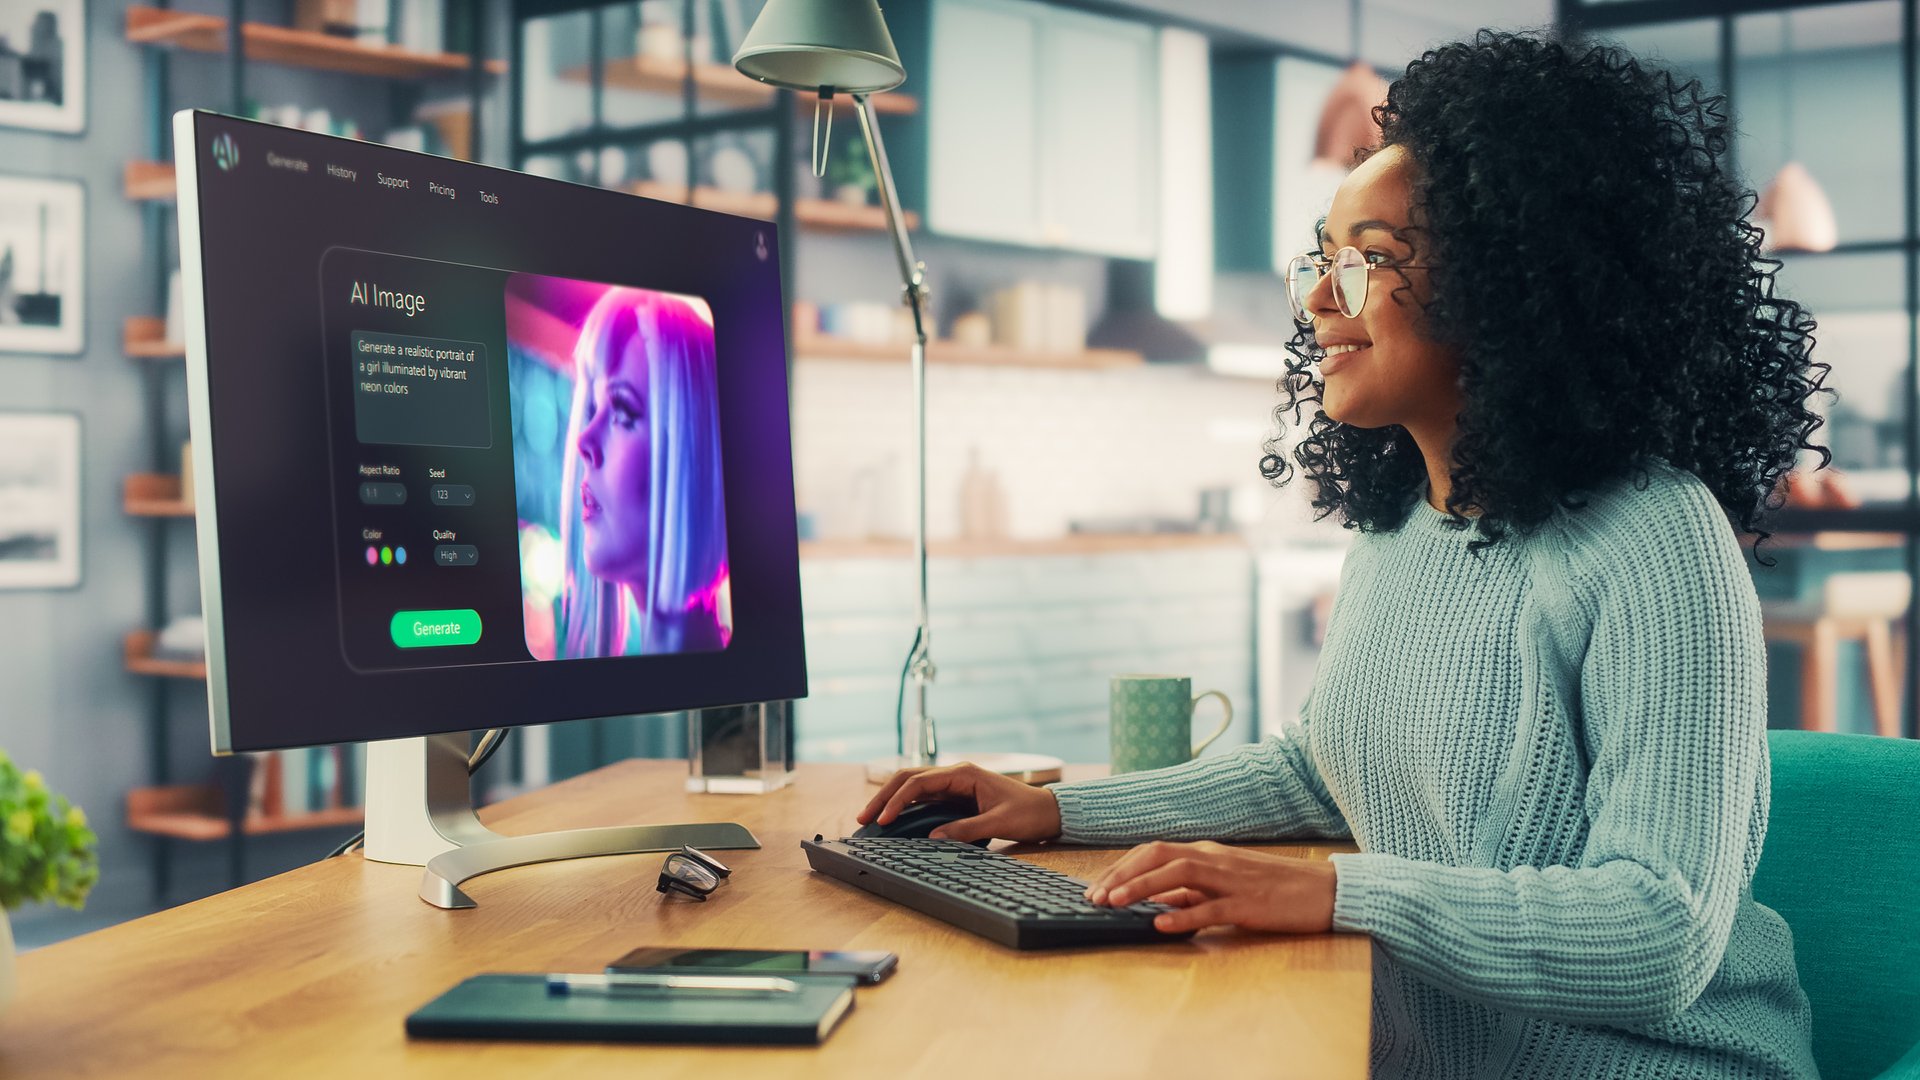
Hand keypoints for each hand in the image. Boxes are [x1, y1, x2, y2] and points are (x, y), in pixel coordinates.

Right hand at [857, 762, 1063, 843]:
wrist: (1048, 811)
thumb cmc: (1027, 812)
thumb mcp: (998, 823)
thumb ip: (966, 830)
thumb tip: (933, 838)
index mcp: (964, 773)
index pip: (920, 781)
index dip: (897, 799)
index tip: (883, 818)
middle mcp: (955, 774)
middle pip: (909, 779)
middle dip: (884, 796)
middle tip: (863, 817)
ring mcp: (954, 785)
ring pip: (913, 787)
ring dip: (891, 800)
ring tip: (870, 818)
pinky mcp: (955, 796)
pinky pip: (924, 798)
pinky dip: (905, 807)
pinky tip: (893, 819)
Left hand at [1083, 840, 1337, 934]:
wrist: (1325, 891)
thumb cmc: (1275, 890)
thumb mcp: (1226, 887)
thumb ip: (1192, 892)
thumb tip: (1155, 903)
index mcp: (1208, 853)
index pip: (1154, 851)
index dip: (1122, 867)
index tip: (1096, 886)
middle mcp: (1215, 859)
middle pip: (1158, 856)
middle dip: (1122, 874)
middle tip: (1094, 897)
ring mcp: (1232, 880)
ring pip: (1179, 874)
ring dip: (1142, 887)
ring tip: (1114, 903)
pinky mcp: (1249, 904)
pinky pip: (1211, 908)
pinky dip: (1184, 914)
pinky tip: (1161, 924)